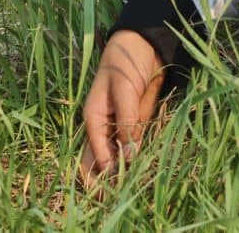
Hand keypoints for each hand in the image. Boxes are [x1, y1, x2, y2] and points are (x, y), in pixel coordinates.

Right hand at [79, 30, 164, 187]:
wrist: (144, 44)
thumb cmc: (126, 63)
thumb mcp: (125, 91)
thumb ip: (127, 122)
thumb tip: (129, 155)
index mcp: (93, 119)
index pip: (94, 154)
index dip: (105, 172)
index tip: (119, 185)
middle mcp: (104, 127)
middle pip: (100, 161)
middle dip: (107, 180)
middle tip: (118, 194)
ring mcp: (121, 125)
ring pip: (119, 156)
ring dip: (125, 170)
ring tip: (131, 187)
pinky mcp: (137, 122)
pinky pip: (136, 143)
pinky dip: (139, 155)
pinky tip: (145, 168)